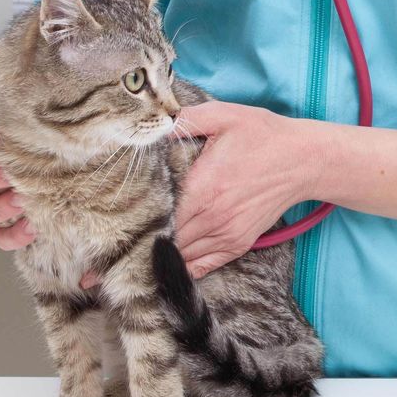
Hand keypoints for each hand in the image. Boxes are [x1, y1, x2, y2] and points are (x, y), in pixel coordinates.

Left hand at [73, 99, 323, 288]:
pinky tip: (160, 277)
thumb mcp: (224, 115)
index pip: (156, 220)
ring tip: (119, 280)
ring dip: (153, 269)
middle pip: (163, 246)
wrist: (303, 160)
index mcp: (202, 187)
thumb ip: (186, 119)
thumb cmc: (262, 134)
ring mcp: (226, 234)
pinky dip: (182, 272)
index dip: (125, 238)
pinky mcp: (237, 243)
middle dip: (130, 260)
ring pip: (181, 259)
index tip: (96, 255)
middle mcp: (212, 217)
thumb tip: (153, 124)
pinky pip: (203, 266)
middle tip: (92, 276)